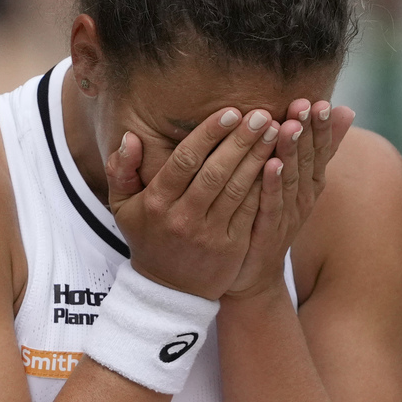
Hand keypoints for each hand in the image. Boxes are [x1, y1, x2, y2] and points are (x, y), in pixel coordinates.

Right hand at [106, 108, 280, 299]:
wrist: (169, 290)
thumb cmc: (148, 237)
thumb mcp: (123, 207)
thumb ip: (121, 170)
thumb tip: (130, 137)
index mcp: (158, 202)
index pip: (185, 161)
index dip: (209, 134)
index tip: (229, 111)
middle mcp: (183, 218)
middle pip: (216, 172)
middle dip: (240, 140)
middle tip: (261, 114)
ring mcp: (209, 234)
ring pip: (238, 190)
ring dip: (258, 158)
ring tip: (276, 131)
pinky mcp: (231, 247)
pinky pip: (251, 211)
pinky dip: (266, 187)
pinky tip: (279, 164)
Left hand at [227, 99, 354, 298]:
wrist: (253, 273)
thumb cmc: (273, 218)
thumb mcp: (300, 180)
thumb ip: (320, 148)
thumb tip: (347, 110)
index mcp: (310, 184)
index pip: (321, 151)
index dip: (322, 128)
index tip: (321, 101)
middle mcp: (303, 199)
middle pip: (309, 161)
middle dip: (308, 132)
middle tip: (306, 104)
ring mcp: (286, 216)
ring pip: (290, 179)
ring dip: (291, 153)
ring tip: (290, 127)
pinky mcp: (266, 232)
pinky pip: (270, 205)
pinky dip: (271, 184)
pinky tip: (269, 164)